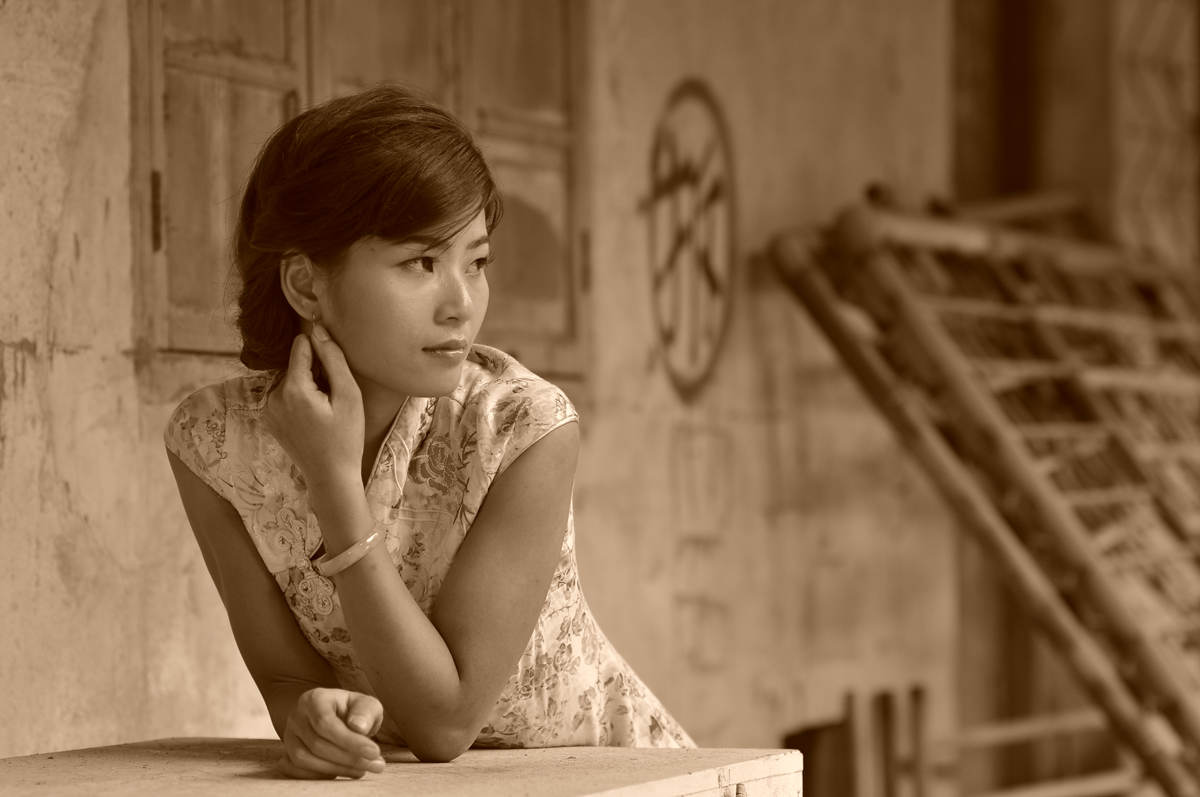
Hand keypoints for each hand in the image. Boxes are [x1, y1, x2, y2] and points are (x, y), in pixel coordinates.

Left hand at [261, 326, 363, 490]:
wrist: (331, 475)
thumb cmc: (346, 436)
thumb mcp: (349, 395)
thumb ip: (333, 359)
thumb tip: (318, 329)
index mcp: (293, 389)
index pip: (300, 347)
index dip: (320, 350)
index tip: (333, 366)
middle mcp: (273, 396)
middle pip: (295, 365)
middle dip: (314, 373)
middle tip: (333, 398)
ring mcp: (267, 409)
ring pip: (290, 380)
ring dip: (306, 386)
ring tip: (324, 409)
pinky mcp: (268, 419)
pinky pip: (284, 395)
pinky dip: (298, 399)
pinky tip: (313, 417)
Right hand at [279, 687, 386, 778]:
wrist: (335, 717)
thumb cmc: (352, 711)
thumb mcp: (366, 704)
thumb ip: (366, 711)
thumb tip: (358, 727)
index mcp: (314, 699)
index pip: (325, 723)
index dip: (349, 741)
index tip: (374, 752)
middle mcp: (297, 717)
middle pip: (316, 744)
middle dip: (348, 758)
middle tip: (375, 765)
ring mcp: (289, 737)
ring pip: (304, 759)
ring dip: (336, 769)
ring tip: (362, 770)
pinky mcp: (287, 755)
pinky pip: (295, 771)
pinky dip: (318, 776)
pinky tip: (341, 773)